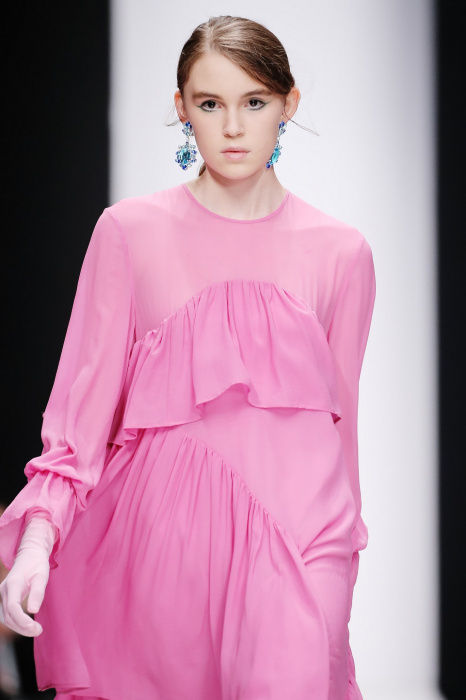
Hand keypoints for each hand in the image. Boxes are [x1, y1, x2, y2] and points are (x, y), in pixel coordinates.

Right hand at [0, 515, 55, 636]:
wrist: (30, 555)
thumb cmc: (37, 565)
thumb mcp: (42, 575)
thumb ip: (38, 592)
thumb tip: (33, 611)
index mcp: (13, 583)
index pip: (12, 607)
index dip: (22, 620)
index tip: (35, 628)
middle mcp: (4, 590)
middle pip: (8, 615)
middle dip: (22, 627)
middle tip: (39, 631)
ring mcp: (3, 594)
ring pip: (6, 617)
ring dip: (19, 627)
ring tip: (36, 630)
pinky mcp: (5, 597)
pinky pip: (8, 614)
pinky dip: (17, 622)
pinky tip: (28, 626)